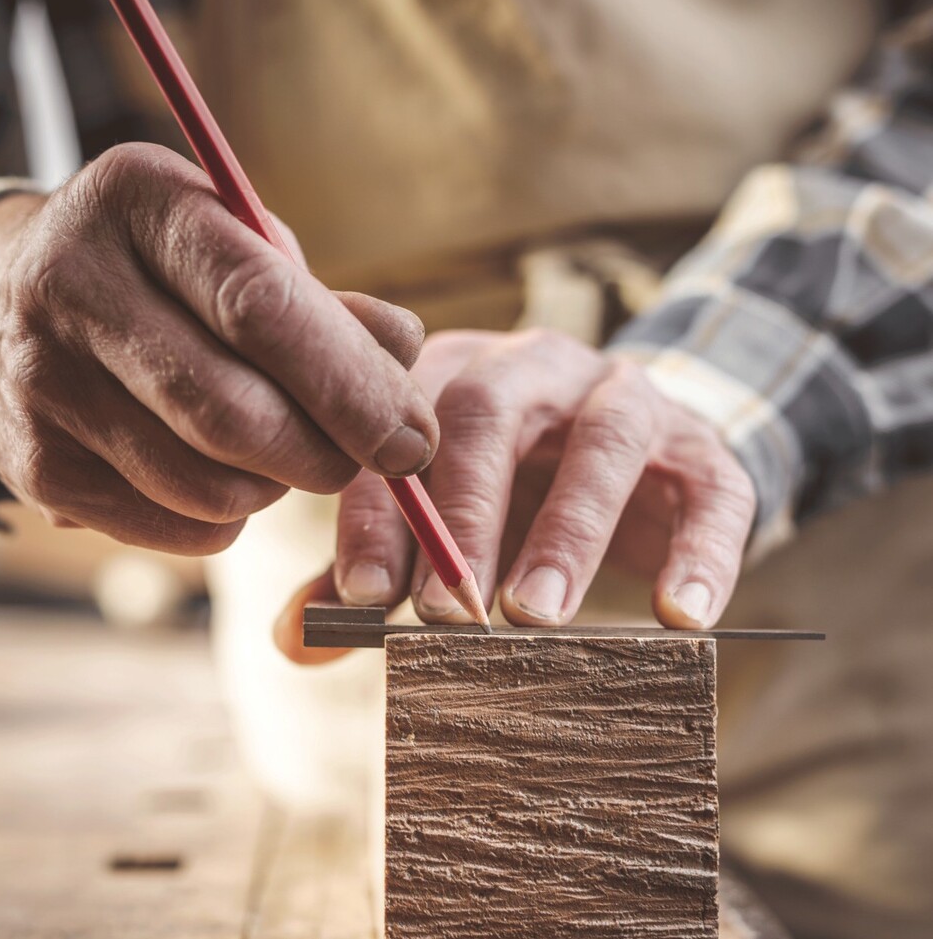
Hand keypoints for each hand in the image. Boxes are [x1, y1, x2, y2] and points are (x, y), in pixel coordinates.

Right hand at [0, 143, 436, 552]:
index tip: (414, 438)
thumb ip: (328, 303)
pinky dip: (230, 519)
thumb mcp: (242, 247)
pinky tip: (226, 476)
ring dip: (279, 487)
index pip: (261, 307)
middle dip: (328, 455)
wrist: (6, 298)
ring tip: (284, 451)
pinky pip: (174, 527)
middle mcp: (71, 285)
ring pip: (208, 484)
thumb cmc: (162, 271)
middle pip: (234, 413)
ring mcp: (40, 382)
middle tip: (365, 457)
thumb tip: (405, 351)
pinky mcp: (34, 466)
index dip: (353, 386)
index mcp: (141, 203)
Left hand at [276, 329, 755, 661]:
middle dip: (466, 518)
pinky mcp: (704, 447)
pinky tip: (682, 615)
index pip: (404, 428)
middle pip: (495, 414)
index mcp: (458, 373)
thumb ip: (375, 564)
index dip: (380, 509)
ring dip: (569, 531)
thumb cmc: (516, 488)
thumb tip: (296, 640)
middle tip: (447, 613)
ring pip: (605, 442)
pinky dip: (702, 551)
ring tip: (539, 614)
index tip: (361, 595)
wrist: (639, 455)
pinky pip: (714, 491)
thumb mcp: (441, 517)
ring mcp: (628, 397)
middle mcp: (540, 368)